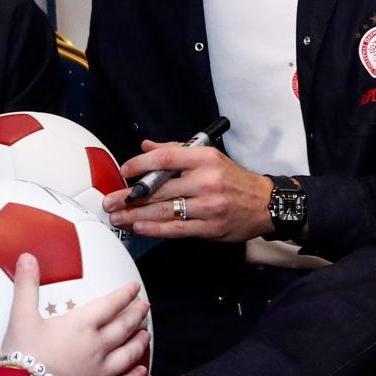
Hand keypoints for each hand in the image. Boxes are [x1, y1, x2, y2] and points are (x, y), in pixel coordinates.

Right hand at [0, 252, 149, 375]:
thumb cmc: (23, 355)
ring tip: (146, 335)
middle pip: (124, 328)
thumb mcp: (21, 316)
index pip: (110, 304)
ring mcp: (101, 372)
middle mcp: (97, 346)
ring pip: (128, 355)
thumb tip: (27, 257)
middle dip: (136, 315)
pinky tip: (141, 371)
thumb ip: (27, 285)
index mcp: (81, 325)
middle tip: (145, 308)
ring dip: (139, 343)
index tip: (135, 288)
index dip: (124, 294)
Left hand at [106, 141, 272, 241]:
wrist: (265, 204)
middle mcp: (206, 181)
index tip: (124, 170)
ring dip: (136, 215)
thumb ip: (176, 150)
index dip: (140, 164)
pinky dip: (155, 229)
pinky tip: (139, 227)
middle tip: (110, 202)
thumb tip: (146, 146)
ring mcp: (208, 206)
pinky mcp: (210, 228)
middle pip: (160, 188)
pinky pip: (176, 229)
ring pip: (165, 210)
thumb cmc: (233, 179)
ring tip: (118, 218)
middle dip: (130, 196)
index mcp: (205, 159)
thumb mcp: (209, 157)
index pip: (165, 157)